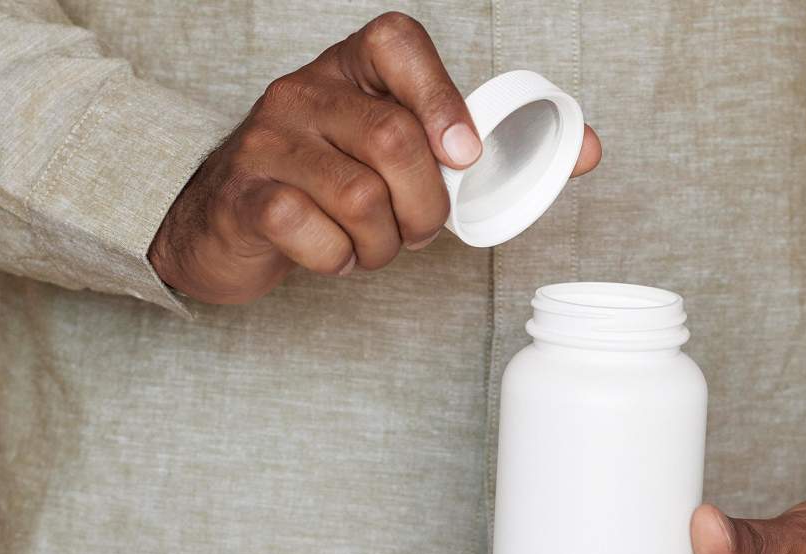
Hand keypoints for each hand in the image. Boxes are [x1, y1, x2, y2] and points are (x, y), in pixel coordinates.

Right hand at [149, 11, 601, 303]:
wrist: (217, 222)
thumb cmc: (322, 184)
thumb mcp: (392, 152)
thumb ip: (477, 149)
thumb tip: (587, 152)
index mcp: (348, 69)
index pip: (397, 41)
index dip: (441, 96)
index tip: (463, 153)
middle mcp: (303, 92)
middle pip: (392, 139)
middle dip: (426, 205)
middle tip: (420, 230)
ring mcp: (266, 142)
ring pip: (357, 195)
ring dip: (384, 242)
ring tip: (374, 247)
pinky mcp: (242, 195)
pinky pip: (305, 227)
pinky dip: (335, 259)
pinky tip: (333, 257)